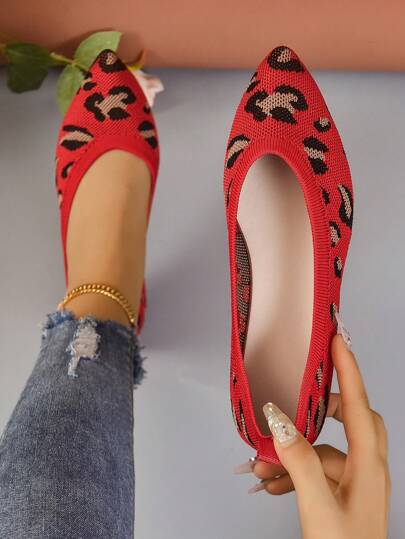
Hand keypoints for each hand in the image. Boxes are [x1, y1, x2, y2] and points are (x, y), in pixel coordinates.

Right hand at [235, 335, 390, 538]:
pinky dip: (293, 472)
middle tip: (296, 401)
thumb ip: (299, 461)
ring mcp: (356, 483)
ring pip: (324, 450)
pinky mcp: (343, 495)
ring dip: (293, 453)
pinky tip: (271, 483)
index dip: (348, 369)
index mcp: (368, 466)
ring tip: (262, 465)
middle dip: (318, 410)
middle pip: (349, 419)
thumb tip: (280, 423)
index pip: (357, 404)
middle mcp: (367, 469)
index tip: (337, 341)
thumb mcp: (318, 506)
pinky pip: (317, 471)